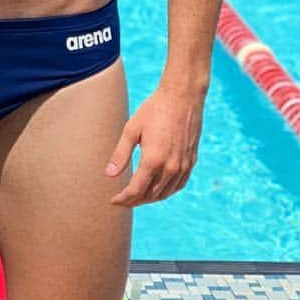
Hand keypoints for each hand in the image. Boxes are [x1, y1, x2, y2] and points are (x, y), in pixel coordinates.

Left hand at [105, 83, 204, 206]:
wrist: (182, 98)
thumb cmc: (154, 111)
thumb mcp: (131, 130)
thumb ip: (120, 154)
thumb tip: (108, 174)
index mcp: (153, 160)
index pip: (136, 190)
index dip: (123, 199)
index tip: (113, 201)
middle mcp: (170, 168)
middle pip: (150, 195)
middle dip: (134, 200)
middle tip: (122, 200)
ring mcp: (183, 166)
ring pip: (165, 193)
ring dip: (149, 198)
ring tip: (136, 197)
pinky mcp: (191, 162)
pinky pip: (178, 185)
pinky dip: (166, 192)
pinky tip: (157, 189)